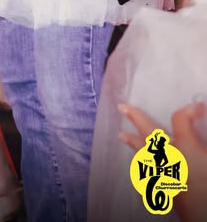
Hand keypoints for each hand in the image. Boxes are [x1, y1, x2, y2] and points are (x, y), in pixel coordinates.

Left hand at [120, 102, 206, 221]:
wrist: (203, 216)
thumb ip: (204, 141)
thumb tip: (202, 135)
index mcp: (182, 146)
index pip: (180, 119)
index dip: (190, 110)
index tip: (199, 108)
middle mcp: (167, 156)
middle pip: (149, 132)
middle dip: (136, 118)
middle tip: (121, 107)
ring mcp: (162, 172)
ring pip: (144, 153)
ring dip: (133, 142)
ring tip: (120, 135)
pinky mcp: (162, 188)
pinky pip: (148, 172)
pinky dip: (143, 164)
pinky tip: (141, 164)